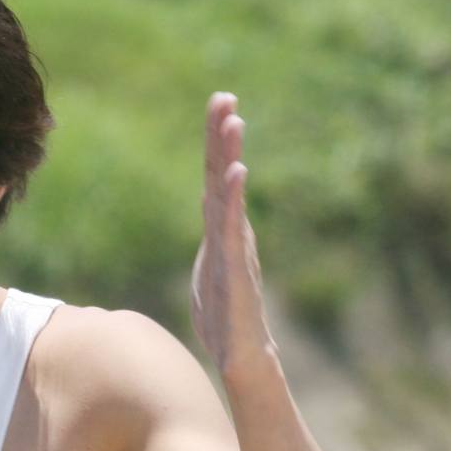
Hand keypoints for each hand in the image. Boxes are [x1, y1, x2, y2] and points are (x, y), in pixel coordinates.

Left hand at [190, 92, 275, 371]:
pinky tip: (236, 172)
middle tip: (224, 96)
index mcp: (220, 227)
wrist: (239, 354)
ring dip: (230, 155)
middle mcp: (231, 229)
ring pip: (230, 193)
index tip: (218, 104)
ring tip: (233, 121)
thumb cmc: (224, 315)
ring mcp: (235, 245)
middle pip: (223, 174)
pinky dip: (234, 197)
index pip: (215, 176)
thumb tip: (212, 209)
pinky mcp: (236, 266)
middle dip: (222, 134)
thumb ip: (213, 236)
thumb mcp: (210, 265)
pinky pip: (233, 225)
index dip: (215, 142)